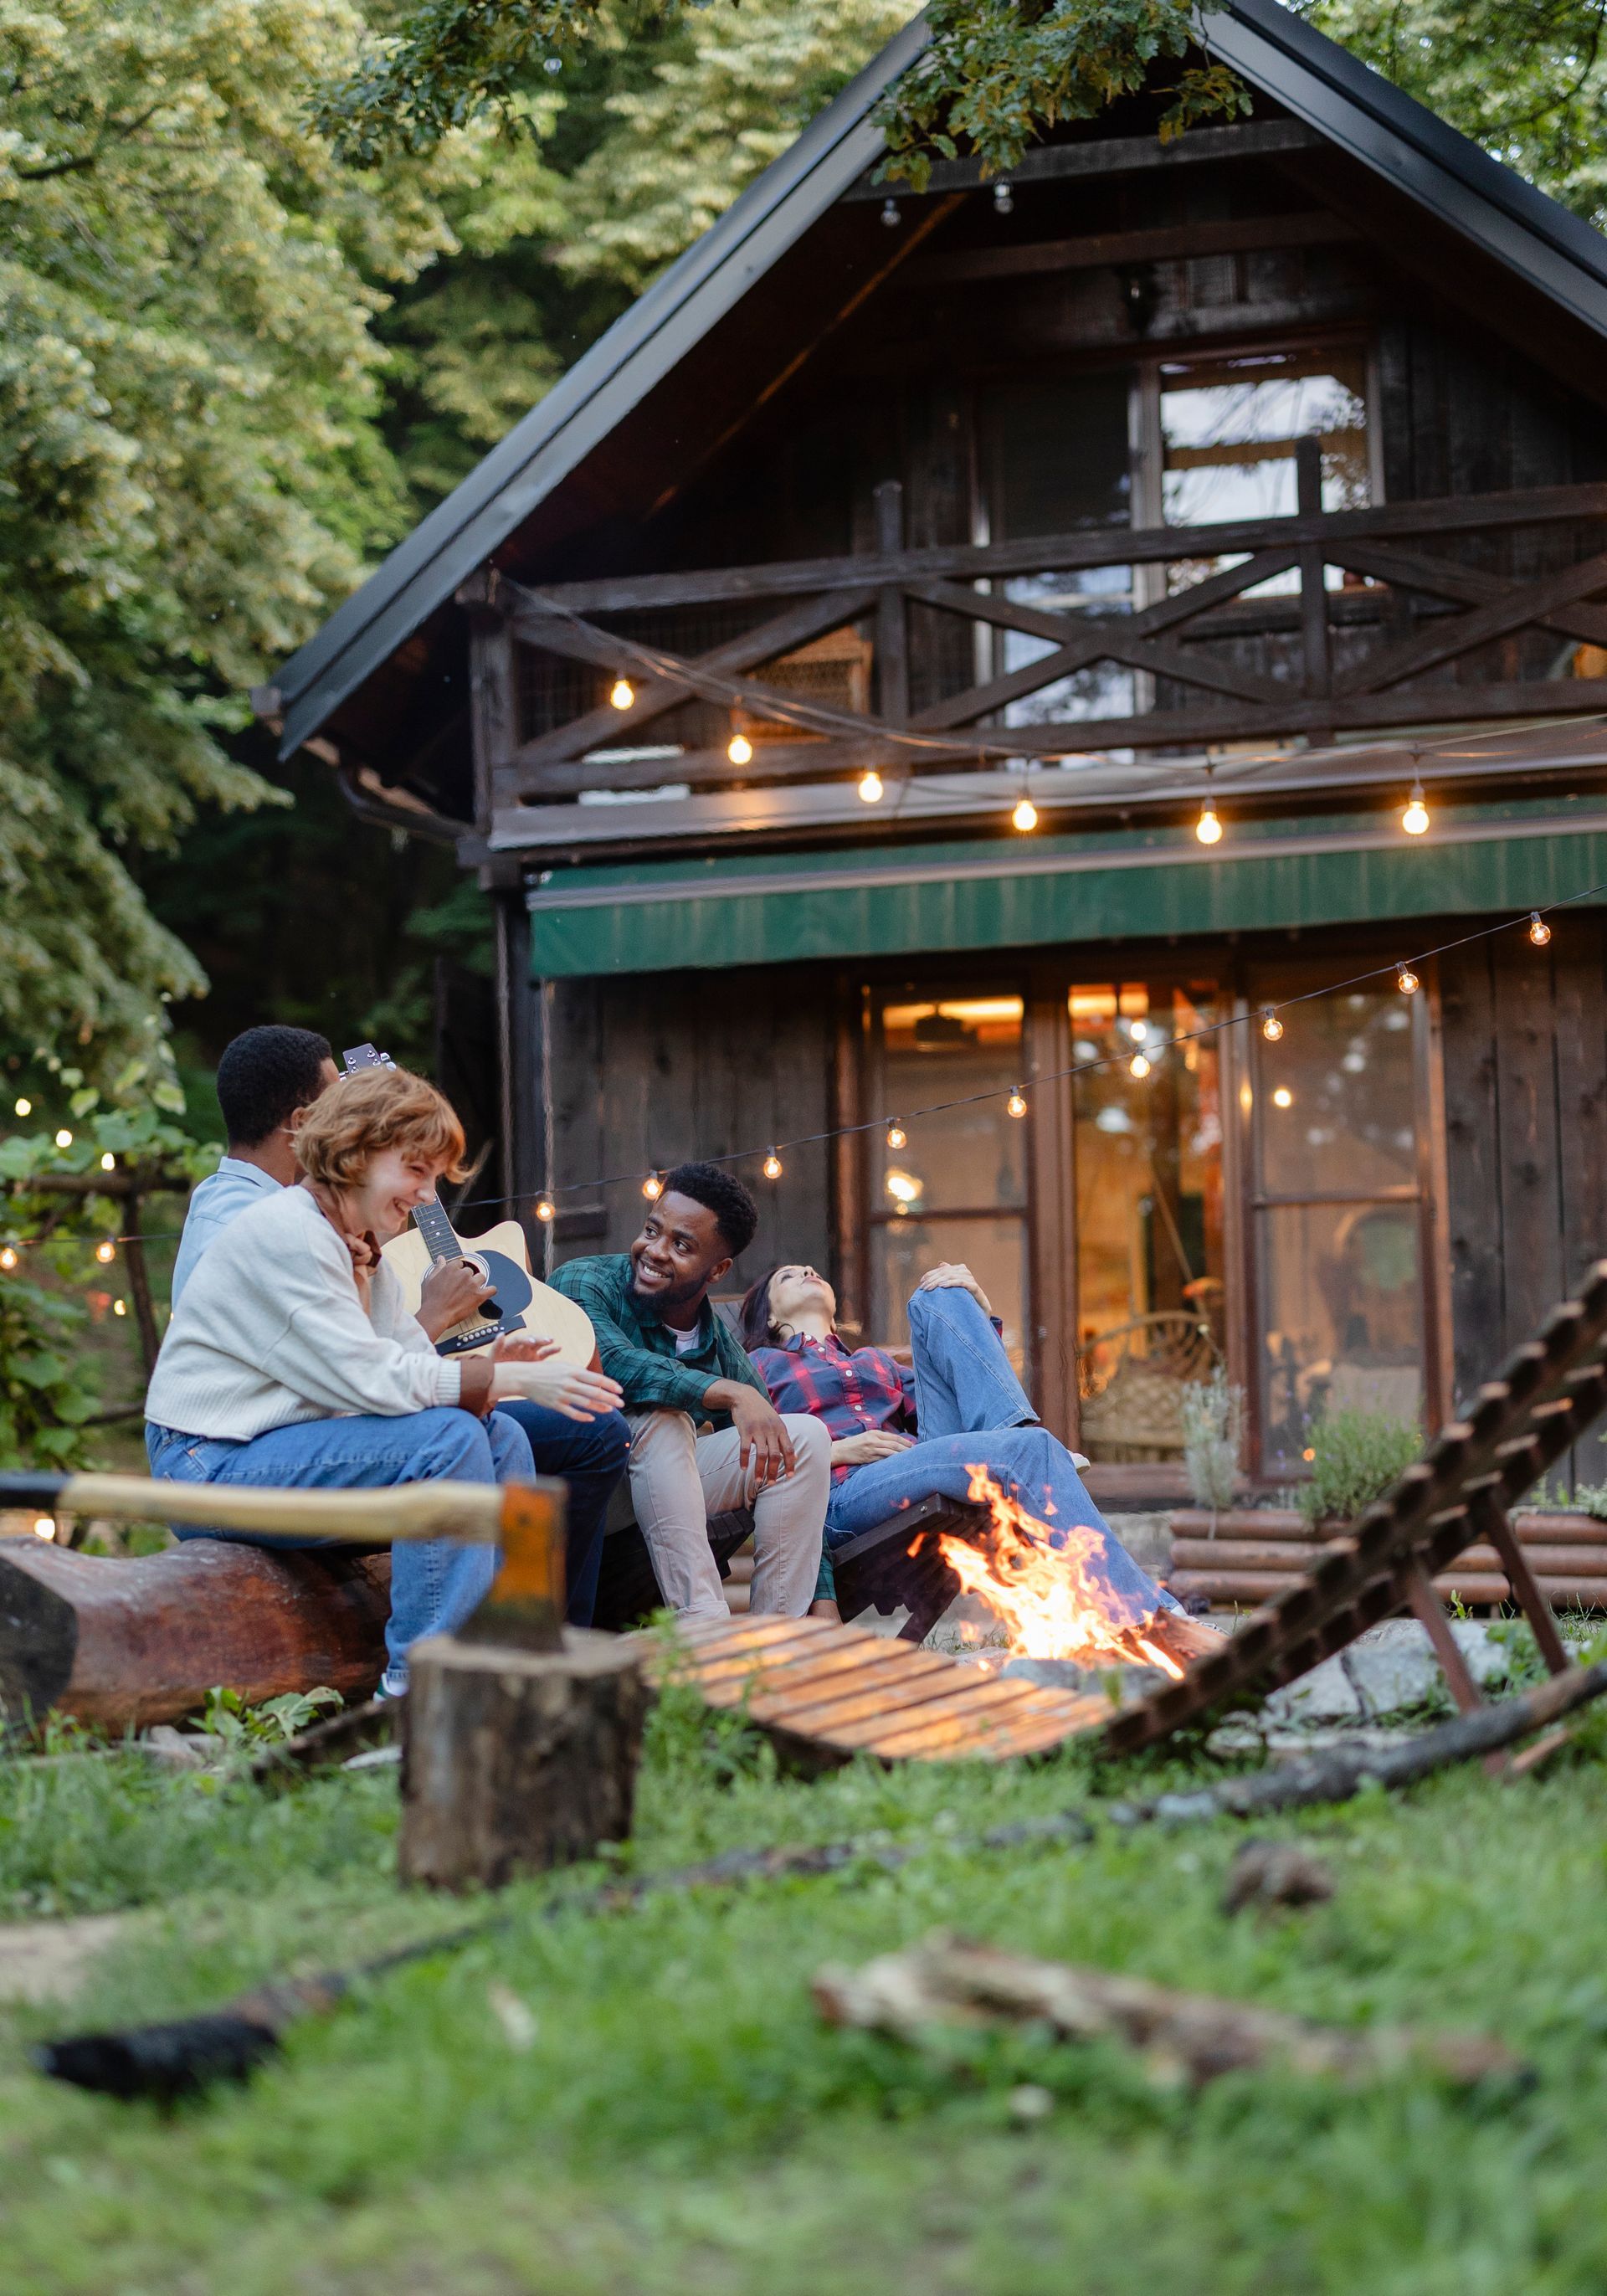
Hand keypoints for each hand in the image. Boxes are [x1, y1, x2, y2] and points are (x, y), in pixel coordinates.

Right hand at [417, 1255, 492, 1340]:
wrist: (436, 1315)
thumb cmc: (431, 1299)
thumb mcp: (429, 1280)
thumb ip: (437, 1267)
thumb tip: (441, 1258)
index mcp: (452, 1268)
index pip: (460, 1264)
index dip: (457, 1272)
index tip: (456, 1279)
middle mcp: (464, 1274)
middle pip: (470, 1271)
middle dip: (466, 1279)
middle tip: (460, 1289)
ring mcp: (473, 1284)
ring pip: (481, 1277)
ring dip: (477, 1283)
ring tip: (471, 1291)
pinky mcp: (479, 1295)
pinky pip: (492, 1289)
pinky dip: (490, 1291)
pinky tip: (486, 1293)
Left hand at [488, 1333, 560, 1363]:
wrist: (499, 1380)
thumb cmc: (494, 1369)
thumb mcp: (492, 1359)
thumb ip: (496, 1346)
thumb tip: (500, 1334)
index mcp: (510, 1346)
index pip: (518, 1339)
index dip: (525, 1339)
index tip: (531, 1341)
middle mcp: (521, 1348)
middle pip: (531, 1340)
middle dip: (538, 1339)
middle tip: (546, 1341)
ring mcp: (529, 1353)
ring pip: (538, 1345)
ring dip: (545, 1341)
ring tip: (552, 1341)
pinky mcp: (535, 1361)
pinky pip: (544, 1354)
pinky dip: (551, 1350)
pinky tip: (558, 1348)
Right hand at [491, 1359, 622, 1422]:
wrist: (523, 1377)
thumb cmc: (545, 1371)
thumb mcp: (563, 1366)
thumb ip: (579, 1373)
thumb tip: (595, 1380)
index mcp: (572, 1371)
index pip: (596, 1379)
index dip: (610, 1385)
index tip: (620, 1390)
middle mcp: (569, 1382)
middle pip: (594, 1392)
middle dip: (609, 1399)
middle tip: (621, 1404)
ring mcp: (562, 1394)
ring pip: (585, 1403)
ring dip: (599, 1408)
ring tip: (610, 1411)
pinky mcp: (555, 1404)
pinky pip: (572, 1413)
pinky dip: (583, 1417)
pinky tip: (591, 1418)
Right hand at [728, 1385, 795, 1491]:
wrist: (745, 1396)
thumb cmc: (762, 1413)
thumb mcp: (776, 1422)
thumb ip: (783, 1439)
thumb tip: (793, 1457)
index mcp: (781, 1429)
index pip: (789, 1449)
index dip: (790, 1464)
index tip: (790, 1476)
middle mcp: (771, 1430)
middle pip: (775, 1455)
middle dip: (773, 1472)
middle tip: (771, 1483)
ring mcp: (758, 1430)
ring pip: (761, 1455)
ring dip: (759, 1470)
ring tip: (758, 1480)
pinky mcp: (745, 1430)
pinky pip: (745, 1448)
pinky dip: (744, 1460)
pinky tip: (743, 1469)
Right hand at [830, 1428, 915, 1465]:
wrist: (840, 1450)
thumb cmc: (853, 1444)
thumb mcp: (866, 1436)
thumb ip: (878, 1438)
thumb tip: (893, 1443)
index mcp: (874, 1433)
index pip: (894, 1437)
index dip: (905, 1441)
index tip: (913, 1445)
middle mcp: (874, 1440)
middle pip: (894, 1444)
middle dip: (906, 1449)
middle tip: (916, 1453)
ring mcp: (871, 1450)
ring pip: (890, 1452)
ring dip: (901, 1455)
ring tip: (909, 1459)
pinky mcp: (868, 1458)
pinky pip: (883, 1460)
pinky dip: (891, 1461)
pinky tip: (897, 1464)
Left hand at [916, 1261, 991, 1314]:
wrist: (980, 1309)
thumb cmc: (965, 1298)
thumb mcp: (954, 1286)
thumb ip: (948, 1275)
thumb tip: (940, 1263)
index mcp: (959, 1269)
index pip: (942, 1269)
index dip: (930, 1274)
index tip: (921, 1281)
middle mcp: (965, 1271)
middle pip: (945, 1272)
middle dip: (932, 1279)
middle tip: (923, 1287)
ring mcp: (970, 1278)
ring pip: (951, 1276)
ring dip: (938, 1281)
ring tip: (929, 1288)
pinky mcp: (974, 1287)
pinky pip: (961, 1282)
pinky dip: (951, 1283)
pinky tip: (942, 1286)